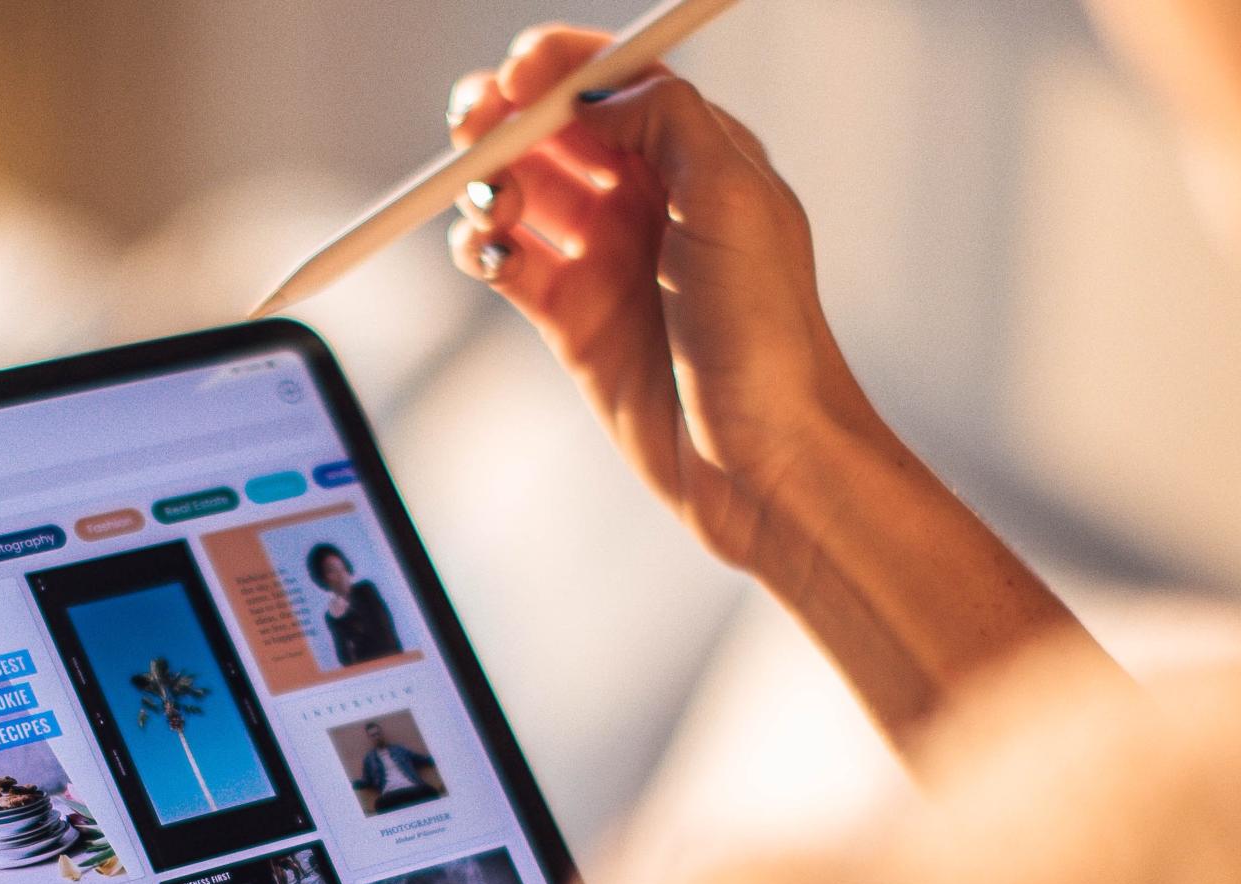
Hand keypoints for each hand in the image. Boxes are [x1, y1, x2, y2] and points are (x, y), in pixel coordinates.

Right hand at [447, 28, 885, 576]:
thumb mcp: (733, 196)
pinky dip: (482, 248)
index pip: (615, 80)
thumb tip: (595, 91)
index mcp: (697, 157)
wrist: (760, 458)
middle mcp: (648, 200)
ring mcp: (605, 258)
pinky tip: (490, 254)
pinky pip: (506, 261)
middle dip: (504, 117)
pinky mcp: (570, 319)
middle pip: (553, 129)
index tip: (517, 74)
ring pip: (520, 190)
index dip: (559, 67)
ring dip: (487, 183)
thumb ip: (667, 119)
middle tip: (473, 126)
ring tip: (492, 204)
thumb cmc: (768, 335)